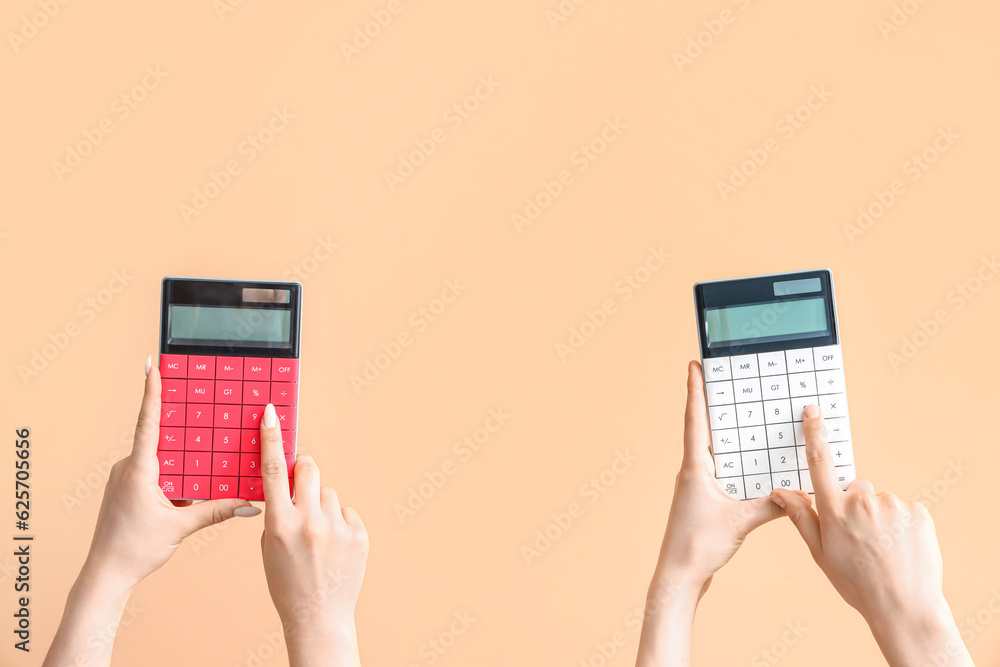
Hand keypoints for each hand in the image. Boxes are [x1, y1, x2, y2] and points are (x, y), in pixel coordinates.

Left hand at [44, 357, 257, 666]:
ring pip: (160, 456)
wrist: (105, 574)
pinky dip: (173, 471)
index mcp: (139, 470)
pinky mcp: (126, 489)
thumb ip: (216, 511)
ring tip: (204, 452)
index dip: (152, 392)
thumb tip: (250, 504)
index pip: (149, 422)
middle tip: (202, 404)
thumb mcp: (180, 528)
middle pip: (161, 437)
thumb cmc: (135, 550)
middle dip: (183, 424)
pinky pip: (154, 470)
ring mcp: (125, 478)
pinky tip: (188, 480)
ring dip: (181, 455)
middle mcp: (128, 468)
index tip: (152, 365)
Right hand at [259, 403, 368, 666]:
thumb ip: (277, 511)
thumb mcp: (269, 545)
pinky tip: (334, 546)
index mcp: (280, 525)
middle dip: (303, 469)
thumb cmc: (287, 582)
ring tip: (318, 536)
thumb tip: (287, 480)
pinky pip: (346, 512)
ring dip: (322, 505)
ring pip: (329, 493)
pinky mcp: (359, 534)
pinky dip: (339, 522)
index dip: (271, 438)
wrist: (319, 616)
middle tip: (300, 483)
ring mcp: (337, 528)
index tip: (271, 413)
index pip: (273, 471)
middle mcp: (310, 522)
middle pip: (309, 469)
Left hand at [635, 361, 795, 666]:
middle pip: (703, 429)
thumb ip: (770, 504)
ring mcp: (696, 486)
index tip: (694, 365)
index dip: (696, 391)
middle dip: (712, 403)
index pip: (695, 420)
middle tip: (723, 378)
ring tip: (739, 410)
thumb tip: (796, 490)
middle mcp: (692, 472)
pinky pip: (721, 470)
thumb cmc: (698, 548)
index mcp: (695, 469)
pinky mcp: (704, 500)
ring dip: (724, 431)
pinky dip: (733, 459)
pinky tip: (749, 460)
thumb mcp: (739, 522)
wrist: (679, 577)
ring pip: (712, 449)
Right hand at [770, 404, 973, 666]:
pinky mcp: (917, 512)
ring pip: (880, 501)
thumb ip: (801, 516)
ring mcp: (892, 506)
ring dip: (878, 517)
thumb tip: (781, 491)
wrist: (904, 606)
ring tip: (882, 548)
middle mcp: (862, 502)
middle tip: (859, 538)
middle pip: (855, 488)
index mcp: (834, 511)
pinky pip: (903, 511)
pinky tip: (899, 548)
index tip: (813, 411)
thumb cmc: (857, 584)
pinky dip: (900, 525)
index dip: (815, 434)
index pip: (819, 463)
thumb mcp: (820, 552)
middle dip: (854, 505)